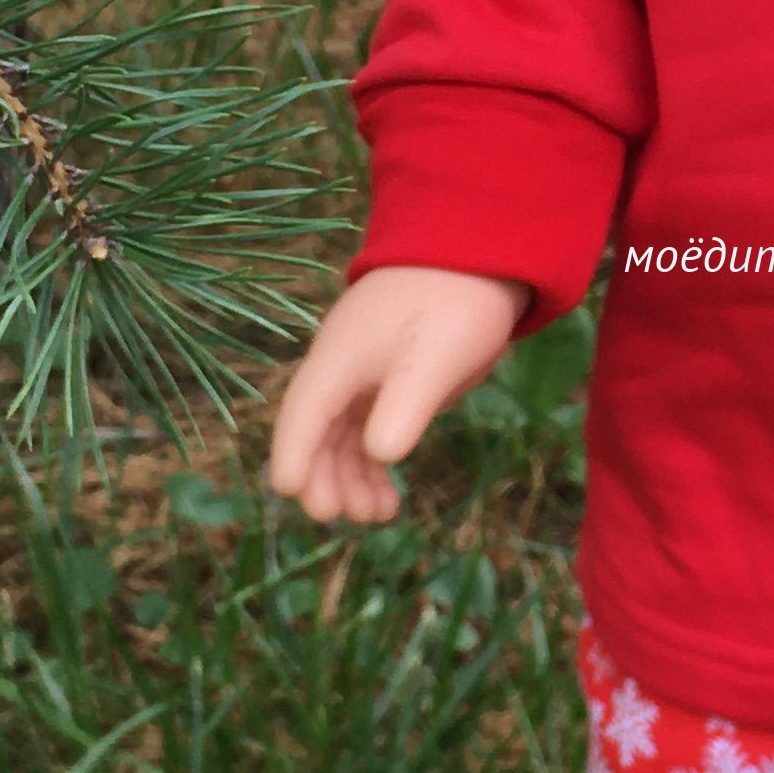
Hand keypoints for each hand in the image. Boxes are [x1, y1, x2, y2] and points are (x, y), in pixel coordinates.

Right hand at [266, 266, 531, 523]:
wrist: (481, 255)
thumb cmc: (452, 305)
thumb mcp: (431, 362)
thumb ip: (402, 408)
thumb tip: (379, 454)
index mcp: (337, 362)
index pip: (300, 417)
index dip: (293, 458)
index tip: (294, 495)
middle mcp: (340, 368)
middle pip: (315, 432)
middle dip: (324, 477)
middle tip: (346, 517)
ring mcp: (362, 372)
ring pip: (341, 434)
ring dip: (351, 475)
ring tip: (378, 514)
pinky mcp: (388, 375)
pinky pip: (366, 425)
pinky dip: (372, 458)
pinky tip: (388, 488)